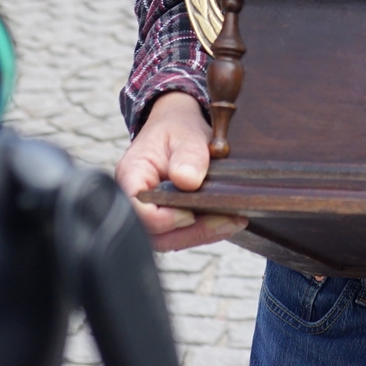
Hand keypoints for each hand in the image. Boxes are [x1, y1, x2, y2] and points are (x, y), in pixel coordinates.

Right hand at [115, 92, 246, 252]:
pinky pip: (180, 233)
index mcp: (131, 174)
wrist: (178, 126)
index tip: (192, 212)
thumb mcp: (186, 134)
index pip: (138, 211)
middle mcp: (135, 198)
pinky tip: (229, 221)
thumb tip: (187, 180)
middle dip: (191, 232)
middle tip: (227, 221)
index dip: (164, 219)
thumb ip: (188, 155)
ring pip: (169, 239)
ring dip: (201, 234)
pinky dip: (204, 231)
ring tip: (233, 222)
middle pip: (154, 233)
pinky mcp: (166, 218)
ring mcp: (149, 211)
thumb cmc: (177, 128)